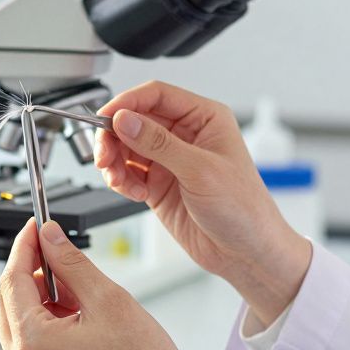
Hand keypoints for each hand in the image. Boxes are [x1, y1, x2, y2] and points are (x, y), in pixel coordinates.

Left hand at [0, 218, 206, 349]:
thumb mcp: (110, 301)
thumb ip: (72, 263)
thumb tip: (49, 236)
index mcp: (33, 346)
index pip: (13, 281)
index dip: (24, 247)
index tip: (36, 228)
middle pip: (8, 303)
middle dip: (32, 275)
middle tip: (63, 260)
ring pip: (19, 327)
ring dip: (41, 303)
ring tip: (82, 298)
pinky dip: (47, 328)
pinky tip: (80, 322)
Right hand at [94, 81, 311, 324]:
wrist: (246, 253)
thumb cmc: (243, 209)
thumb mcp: (200, 171)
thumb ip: (158, 143)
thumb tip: (124, 119)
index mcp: (204, 118)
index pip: (156, 95)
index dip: (126, 103)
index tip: (104, 118)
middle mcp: (185, 134)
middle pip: (133, 120)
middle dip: (113, 137)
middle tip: (104, 157)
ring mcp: (169, 159)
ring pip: (125, 146)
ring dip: (114, 162)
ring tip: (118, 181)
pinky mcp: (158, 183)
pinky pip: (127, 172)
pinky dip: (121, 181)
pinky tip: (135, 194)